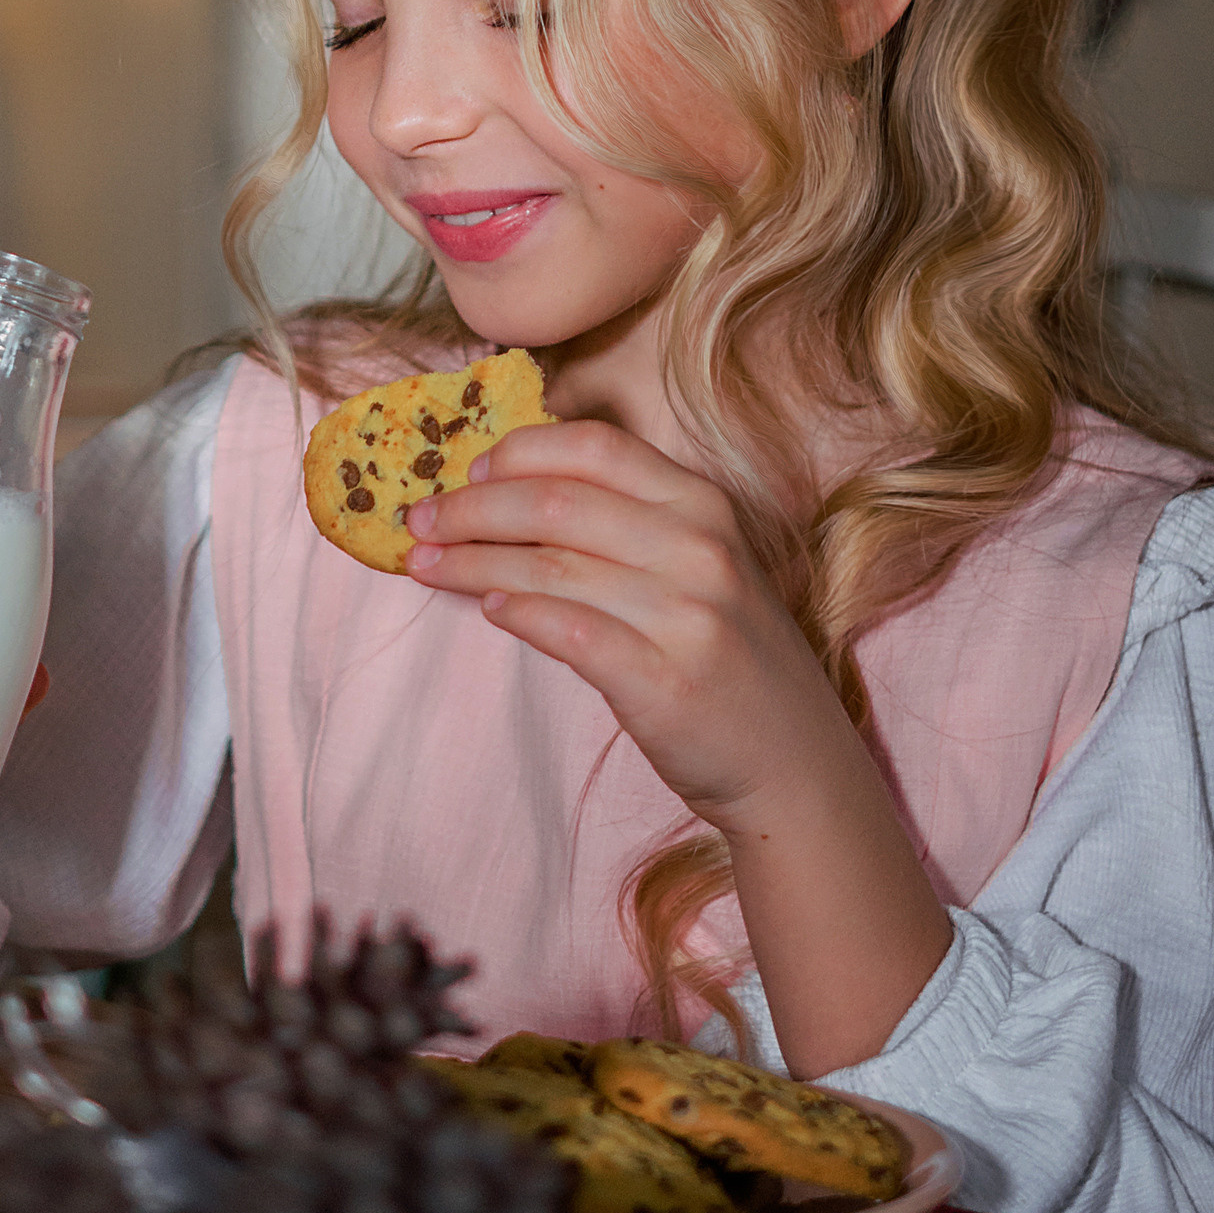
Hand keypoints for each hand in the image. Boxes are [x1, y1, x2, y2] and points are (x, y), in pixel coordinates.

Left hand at [403, 418, 823, 831]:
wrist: (795, 764)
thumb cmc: (729, 658)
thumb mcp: (702, 567)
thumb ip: (630, 524)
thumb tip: (509, 495)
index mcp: (705, 504)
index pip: (594, 447)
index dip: (518, 451)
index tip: (468, 472)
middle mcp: (701, 548)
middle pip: (555, 502)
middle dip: (470, 507)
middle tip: (418, 521)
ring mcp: (687, 614)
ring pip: (548, 567)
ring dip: (470, 562)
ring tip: (423, 564)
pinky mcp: (663, 681)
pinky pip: (565, 631)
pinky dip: (514, 614)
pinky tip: (485, 611)